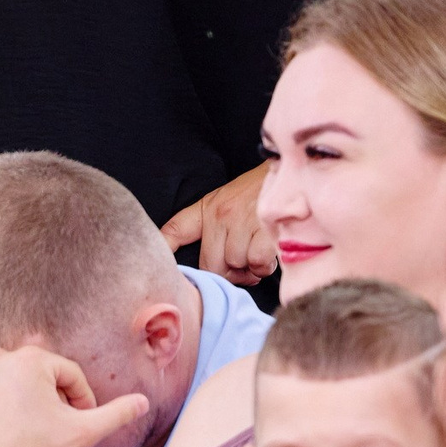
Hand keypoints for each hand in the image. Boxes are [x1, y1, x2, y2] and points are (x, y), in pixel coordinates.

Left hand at [0, 346, 151, 446]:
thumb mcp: (82, 433)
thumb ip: (115, 414)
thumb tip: (142, 402)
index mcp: (30, 360)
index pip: (69, 374)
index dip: (81, 400)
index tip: (80, 423)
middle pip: (39, 376)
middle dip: (52, 400)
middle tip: (54, 429)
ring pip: (12, 383)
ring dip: (25, 401)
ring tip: (30, 430)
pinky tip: (4, 429)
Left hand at [161, 163, 275, 284]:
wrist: (291, 174)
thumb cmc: (260, 194)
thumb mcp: (228, 201)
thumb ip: (216, 229)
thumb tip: (215, 270)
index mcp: (208, 208)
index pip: (177, 229)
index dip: (163, 247)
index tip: (153, 265)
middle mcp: (220, 215)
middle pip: (211, 266)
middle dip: (229, 272)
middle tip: (245, 262)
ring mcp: (241, 222)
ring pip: (236, 266)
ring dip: (250, 268)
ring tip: (259, 251)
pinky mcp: (263, 230)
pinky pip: (257, 264)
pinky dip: (265, 265)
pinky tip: (270, 251)